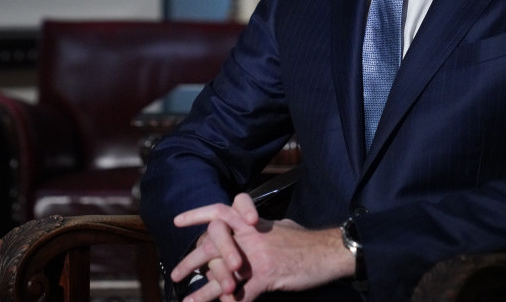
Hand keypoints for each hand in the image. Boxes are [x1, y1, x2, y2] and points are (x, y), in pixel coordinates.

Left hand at [171, 193, 353, 301]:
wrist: (329, 251)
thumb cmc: (307, 241)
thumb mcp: (281, 227)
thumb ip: (263, 229)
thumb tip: (254, 229)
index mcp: (252, 224)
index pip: (220, 212)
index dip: (197, 215)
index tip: (178, 221)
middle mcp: (250, 236)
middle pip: (212, 244)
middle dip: (191, 260)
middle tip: (176, 274)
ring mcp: (257, 256)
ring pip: (220, 272)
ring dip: (202, 290)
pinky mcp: (266, 276)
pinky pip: (240, 295)